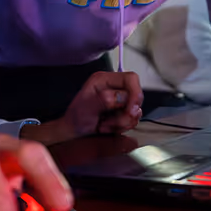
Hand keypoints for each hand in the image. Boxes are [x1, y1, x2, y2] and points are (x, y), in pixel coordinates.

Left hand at [23, 71, 143, 144]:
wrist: (74, 132)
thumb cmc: (76, 118)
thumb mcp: (87, 107)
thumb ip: (105, 99)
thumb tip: (121, 98)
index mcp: (104, 79)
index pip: (131, 79)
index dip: (135, 93)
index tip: (130, 110)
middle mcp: (114, 87)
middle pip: (136, 96)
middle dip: (126, 114)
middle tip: (112, 122)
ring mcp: (119, 99)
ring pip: (136, 110)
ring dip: (122, 122)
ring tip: (106, 125)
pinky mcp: (122, 111)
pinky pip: (133, 119)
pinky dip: (123, 126)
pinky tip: (109, 127)